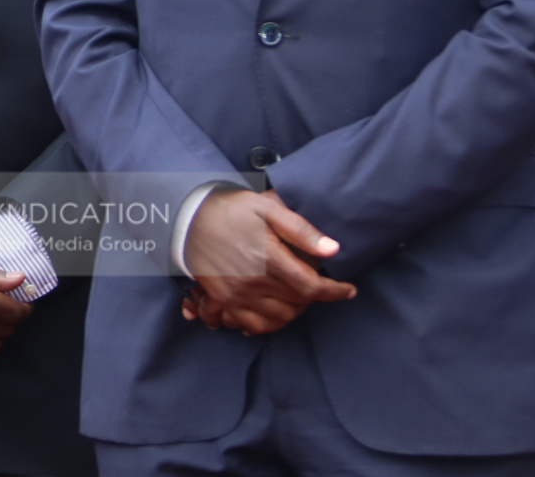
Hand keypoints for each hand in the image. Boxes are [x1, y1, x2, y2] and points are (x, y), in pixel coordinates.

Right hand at [181, 188, 353, 335]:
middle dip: (313, 300)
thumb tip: (333, 249)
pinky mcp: (221, 298)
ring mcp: (236, 293)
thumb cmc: (231, 209)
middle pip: (296, 305)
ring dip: (292, 313)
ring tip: (297, 301)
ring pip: (276, 319)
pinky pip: (246, 324)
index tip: (348, 290)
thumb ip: (301, 229)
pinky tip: (269, 318)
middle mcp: (253, 281)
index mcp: (269, 258)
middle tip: (318, 288)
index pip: (311, 287)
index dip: (335, 292)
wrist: (187, 216)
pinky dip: (262, 326)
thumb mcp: (267, 207)